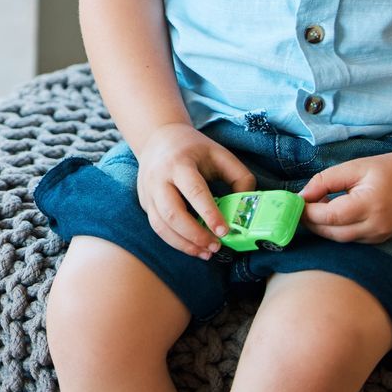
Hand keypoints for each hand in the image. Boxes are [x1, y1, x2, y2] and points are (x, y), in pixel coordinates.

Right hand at [134, 123, 256, 259]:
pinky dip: (175, 242)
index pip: (194, 191)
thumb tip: (247, 205)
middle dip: (195, 234)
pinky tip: (194, 247)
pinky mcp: (145, 203)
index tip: (224, 231)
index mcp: (179, 163)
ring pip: (161, 225)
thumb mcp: (220, 154)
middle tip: (216, 246)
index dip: (209, 213)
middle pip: (172, 212)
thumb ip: (239, 176)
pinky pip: (158, 227)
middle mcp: (159, 178)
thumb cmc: (194, 149)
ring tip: (206, 253)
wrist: (158, 138)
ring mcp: (148, 192)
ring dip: (184, 244)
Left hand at [298, 150, 391, 243]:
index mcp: (370, 204)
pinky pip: (352, 239)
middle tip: (299, 207)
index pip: (330, 216)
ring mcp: (381, 235)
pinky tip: (332, 215)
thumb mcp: (353, 167)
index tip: (295, 203)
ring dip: (323, 227)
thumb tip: (301, 196)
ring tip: (316, 208)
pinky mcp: (381, 239)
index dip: (309, 212)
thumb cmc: (386, 168)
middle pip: (333, 232)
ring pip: (341, 239)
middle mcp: (377, 225)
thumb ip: (325, 181)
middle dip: (312, 222)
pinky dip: (337, 230)